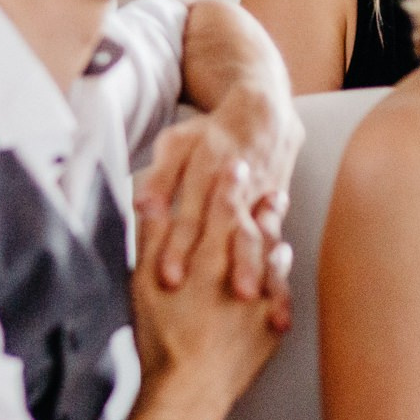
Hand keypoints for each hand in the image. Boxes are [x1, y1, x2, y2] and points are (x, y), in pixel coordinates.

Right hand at [133, 166, 283, 407]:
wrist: (188, 389)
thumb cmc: (160, 337)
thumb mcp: (141, 282)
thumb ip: (152, 239)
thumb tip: (152, 202)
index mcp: (203, 260)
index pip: (218, 211)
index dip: (226, 185)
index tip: (234, 164)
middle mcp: (236, 274)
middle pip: (250, 228)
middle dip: (256, 201)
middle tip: (266, 177)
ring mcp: (258, 301)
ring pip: (270, 253)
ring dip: (273, 228)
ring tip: (277, 209)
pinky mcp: (268, 327)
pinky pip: (282, 287)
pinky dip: (281, 267)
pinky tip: (283, 256)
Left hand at [136, 88, 298, 296]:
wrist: (264, 117)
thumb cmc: (210, 135)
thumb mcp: (177, 144)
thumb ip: (159, 176)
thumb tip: (141, 205)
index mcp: (207, 172)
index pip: (189, 217)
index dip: (178, 247)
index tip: (169, 278)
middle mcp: (236, 190)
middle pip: (230, 232)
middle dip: (227, 266)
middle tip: (217, 302)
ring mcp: (260, 201)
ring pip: (259, 240)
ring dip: (256, 270)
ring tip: (253, 299)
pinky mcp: (276, 211)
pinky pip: (278, 242)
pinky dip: (278, 271)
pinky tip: (278, 302)